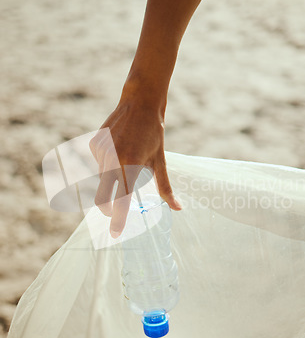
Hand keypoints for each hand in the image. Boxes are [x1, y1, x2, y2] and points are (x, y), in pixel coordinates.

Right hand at [89, 86, 181, 237]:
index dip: (118, 220)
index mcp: (130, 165)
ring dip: (112, 180)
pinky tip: (118, 149)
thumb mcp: (160, 160)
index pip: (122, 201)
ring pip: (101, 179)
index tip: (115, 234)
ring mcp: (100, 151)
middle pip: (102, 197)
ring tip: (127, 160)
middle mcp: (112, 160)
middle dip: (108, 209)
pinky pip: (98, 164)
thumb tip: (177, 209)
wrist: (139, 102)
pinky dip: (107, 165)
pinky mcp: (93, 144)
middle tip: (116, 212)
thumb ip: (165, 187)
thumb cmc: (153, 132)